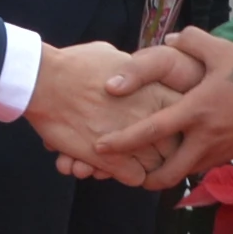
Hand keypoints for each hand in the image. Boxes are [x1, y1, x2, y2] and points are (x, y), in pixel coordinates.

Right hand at [24, 40, 190, 171]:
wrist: (46, 83)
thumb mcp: (113, 55)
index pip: (187, 117)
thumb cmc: (76, 65)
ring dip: (140, 165)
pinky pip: (136, 178)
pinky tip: (107, 164)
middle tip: (142, 147)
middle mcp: (152, 117)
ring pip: (157, 167)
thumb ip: (130, 68)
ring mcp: (136, 141)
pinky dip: (124, 175)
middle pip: (176, 147)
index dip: (176, 124)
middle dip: (161, 150)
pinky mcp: (113, 161)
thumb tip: (131, 70)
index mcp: (157, 91)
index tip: (162, 127)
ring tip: (119, 154)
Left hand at [86, 26, 232, 186]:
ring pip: (185, 173)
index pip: (150, 131)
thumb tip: (169, 40)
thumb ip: (192, 42)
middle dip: (144, 179)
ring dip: (168, 174)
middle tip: (129, 175)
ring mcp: (220, 151)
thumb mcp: (222, 50)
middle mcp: (204, 138)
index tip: (100, 148)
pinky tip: (185, 156)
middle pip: (166, 173)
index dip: (122, 142)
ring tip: (154, 168)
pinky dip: (190, 166)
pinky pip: (204, 166)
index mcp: (195, 112)